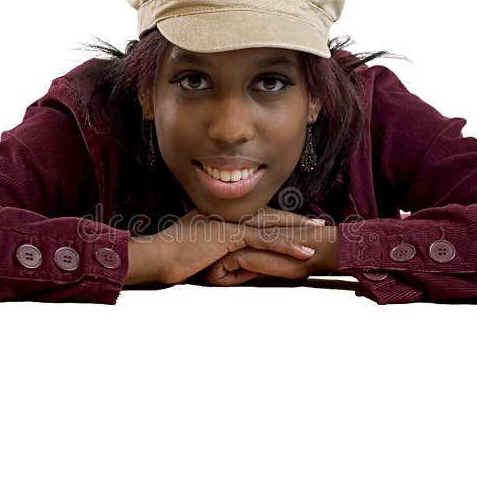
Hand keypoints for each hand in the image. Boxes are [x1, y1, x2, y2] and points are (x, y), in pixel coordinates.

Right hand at [149, 207, 323, 285]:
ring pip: (271, 226)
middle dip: (295, 220)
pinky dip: (286, 246)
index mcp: (221, 215)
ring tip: (318, 235)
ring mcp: (229, 222)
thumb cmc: (173, 259)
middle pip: (268, 215)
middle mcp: (227, 214)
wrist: (157, 257)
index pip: (256, 216)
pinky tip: (303, 252)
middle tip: (317, 222)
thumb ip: (221, 253)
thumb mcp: (201, 253)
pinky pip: (265, 240)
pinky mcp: (231, 234)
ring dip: (297, 231)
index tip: (297, 221)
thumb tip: (235, 262)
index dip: (278, 218)